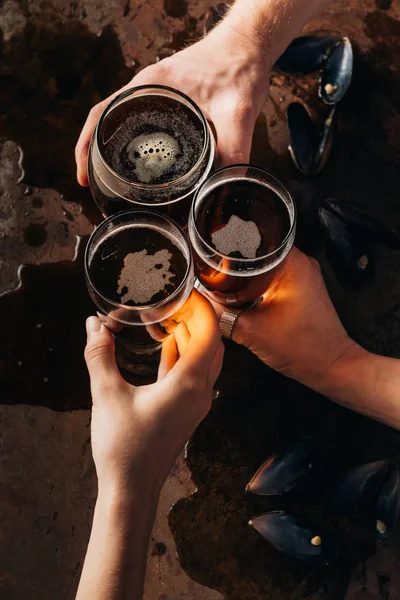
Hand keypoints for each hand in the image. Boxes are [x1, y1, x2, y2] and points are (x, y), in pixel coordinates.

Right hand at [75, 20, 269, 184]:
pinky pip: (136, 121)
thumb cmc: (240, 70)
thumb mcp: (238, 114)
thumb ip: (236, 152)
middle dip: (93, 156)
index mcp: (149, 87)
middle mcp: (145, 89)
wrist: (248, 47)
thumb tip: (228, 188)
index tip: (82, 176)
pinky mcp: (166, 99)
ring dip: (108, 150)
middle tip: (96, 189)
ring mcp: (154, 94)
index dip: (85, 147)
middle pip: (103, 122)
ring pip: (118, 123)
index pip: (100, 115)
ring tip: (110, 183)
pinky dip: (128, 142)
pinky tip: (137, 164)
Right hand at [84, 290, 223, 491]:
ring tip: (172, 316)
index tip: (191, 289)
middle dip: (198, 318)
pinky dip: (183, 356)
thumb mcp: (106, 394)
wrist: (131, 489)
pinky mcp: (185, 411)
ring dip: (192, 337)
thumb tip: (94, 324)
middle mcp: (200, 392)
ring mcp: (195, 404)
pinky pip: (192, 375)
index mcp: (188, 383)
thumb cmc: (123, 446)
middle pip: (211, 344)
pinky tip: (167, 345)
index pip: (210, 333)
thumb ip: (100, 355)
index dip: (204, 307)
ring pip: (204, 360)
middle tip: (179, 298)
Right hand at [211, 248, 360, 393]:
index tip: (210, 253)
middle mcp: (300, 263)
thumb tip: (200, 303)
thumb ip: (221, 315)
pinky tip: (243, 296)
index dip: (228, 244)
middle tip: (212, 271)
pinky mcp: (302, 290)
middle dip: (234, 262)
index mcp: (291, 263)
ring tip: (224, 283)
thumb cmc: (303, 348)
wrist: (331, 367)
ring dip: (246, 275)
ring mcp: (303, 276)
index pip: (252, 239)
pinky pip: (274, 278)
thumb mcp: (251, 331)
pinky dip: (258, 285)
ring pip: (265, 266)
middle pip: (257, 252)